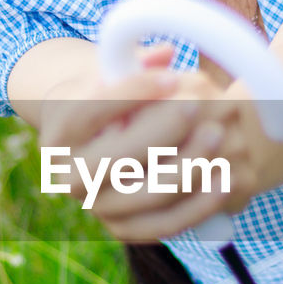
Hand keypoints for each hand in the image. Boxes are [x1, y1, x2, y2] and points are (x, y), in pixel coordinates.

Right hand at [39, 46, 277, 243]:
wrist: (96, 146)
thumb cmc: (108, 100)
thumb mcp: (109, 75)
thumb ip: (135, 64)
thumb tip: (164, 53)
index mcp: (59, 134)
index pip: (89, 111)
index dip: (131, 93)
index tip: (171, 77)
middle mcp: (68, 177)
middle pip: (115, 159)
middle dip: (160, 131)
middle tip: (197, 105)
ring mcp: (96, 208)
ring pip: (144, 195)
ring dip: (186, 168)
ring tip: (218, 135)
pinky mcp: (124, 229)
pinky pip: (164, 225)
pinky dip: (197, 207)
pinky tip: (224, 182)